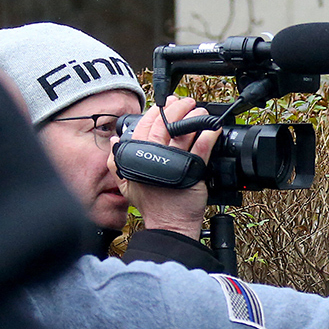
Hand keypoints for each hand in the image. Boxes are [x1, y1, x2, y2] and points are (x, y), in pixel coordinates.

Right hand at [116, 95, 219, 240]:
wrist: (168, 225)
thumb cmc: (151, 205)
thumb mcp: (125, 184)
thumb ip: (116, 161)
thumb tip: (115, 141)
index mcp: (137, 156)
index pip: (145, 125)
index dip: (157, 111)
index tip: (167, 103)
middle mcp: (153, 157)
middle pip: (164, 124)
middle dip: (177, 108)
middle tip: (187, 103)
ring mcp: (173, 163)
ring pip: (183, 132)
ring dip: (194, 117)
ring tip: (201, 112)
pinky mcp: (192, 171)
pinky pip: (201, 147)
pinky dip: (208, 134)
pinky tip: (213, 128)